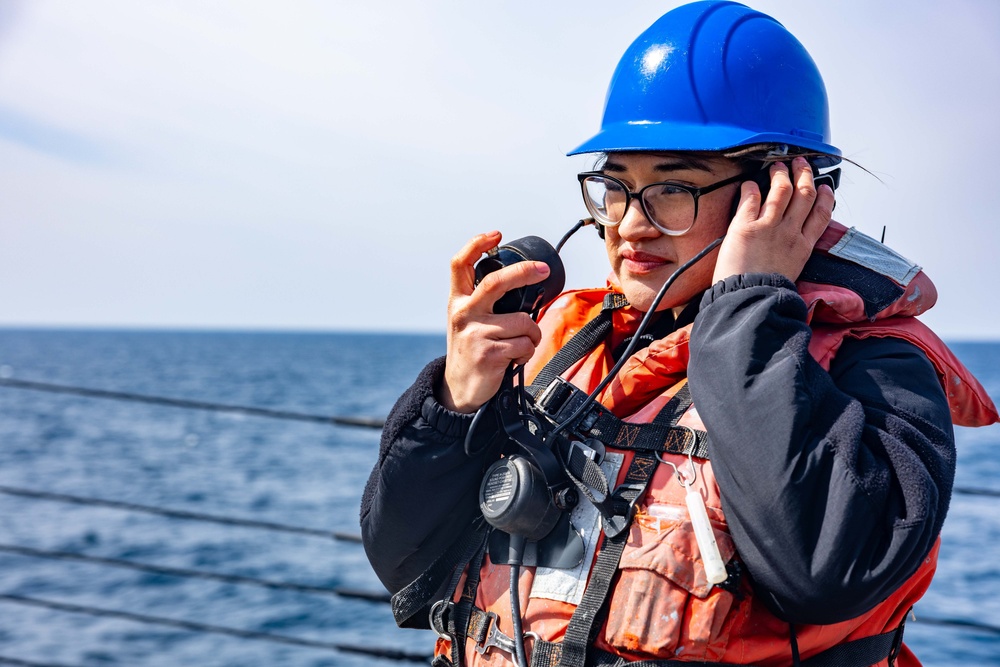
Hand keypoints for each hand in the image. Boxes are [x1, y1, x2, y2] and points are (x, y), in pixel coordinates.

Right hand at [439, 231, 548, 412]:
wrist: (460, 389)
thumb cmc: (471, 350)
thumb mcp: (468, 321)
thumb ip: (483, 301)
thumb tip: (521, 280)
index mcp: (458, 301)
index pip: (459, 264)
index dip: (477, 244)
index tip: (496, 234)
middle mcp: (463, 313)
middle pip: (495, 281)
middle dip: (524, 272)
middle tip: (543, 270)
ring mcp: (475, 333)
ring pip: (523, 321)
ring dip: (531, 334)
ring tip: (520, 344)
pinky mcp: (488, 353)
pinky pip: (524, 344)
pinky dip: (527, 352)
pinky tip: (514, 359)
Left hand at [712, 157, 834, 283]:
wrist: (747, 300)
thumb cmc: (764, 292)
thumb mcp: (791, 271)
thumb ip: (794, 253)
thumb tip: (793, 242)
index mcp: (803, 247)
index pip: (821, 214)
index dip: (825, 197)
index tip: (824, 187)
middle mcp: (789, 233)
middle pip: (804, 195)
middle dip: (804, 175)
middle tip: (801, 164)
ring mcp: (768, 227)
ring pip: (781, 190)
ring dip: (780, 174)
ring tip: (777, 166)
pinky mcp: (745, 227)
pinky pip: (751, 199)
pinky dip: (751, 187)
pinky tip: (749, 184)